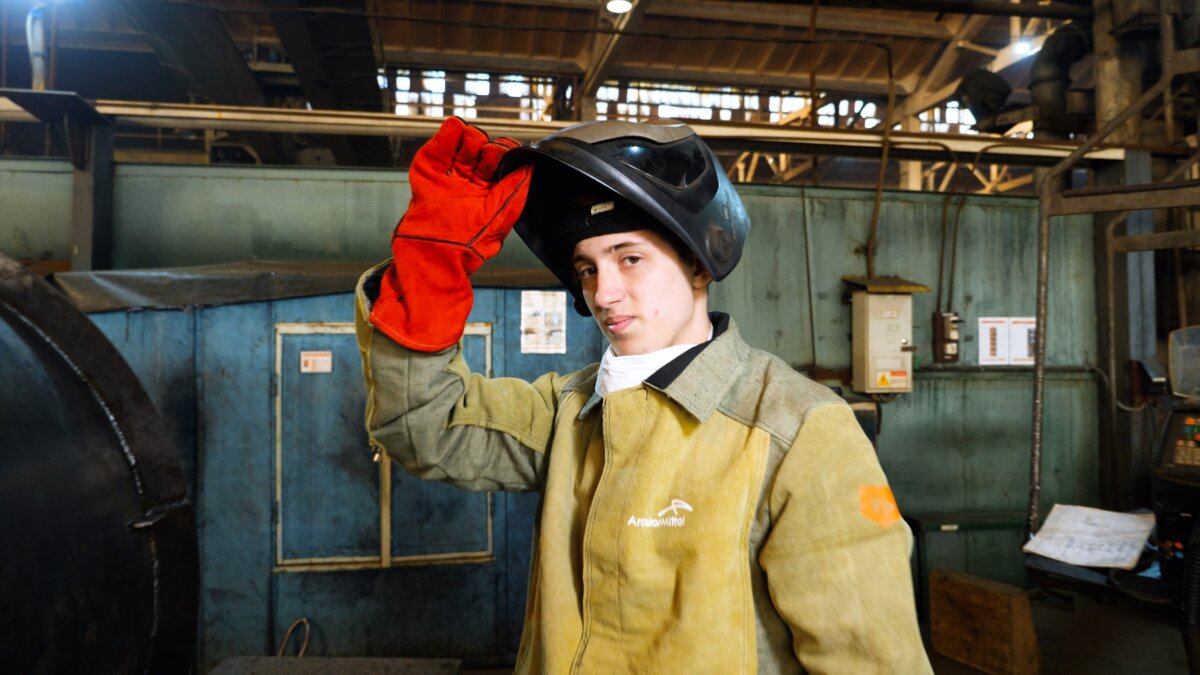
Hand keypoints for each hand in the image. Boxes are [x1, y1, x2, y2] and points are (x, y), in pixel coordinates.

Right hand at [370, 117, 531, 351]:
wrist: (432, 261)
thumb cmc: (467, 248)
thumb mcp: (499, 218)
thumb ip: (515, 192)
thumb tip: (531, 166)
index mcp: (489, 196)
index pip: (500, 166)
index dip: (505, 155)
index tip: (508, 151)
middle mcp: (468, 187)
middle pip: (479, 154)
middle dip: (486, 146)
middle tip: (488, 148)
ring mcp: (447, 181)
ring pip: (458, 149)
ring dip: (466, 138)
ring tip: (471, 135)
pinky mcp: (426, 178)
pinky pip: (435, 154)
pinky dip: (443, 138)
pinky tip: (454, 128)